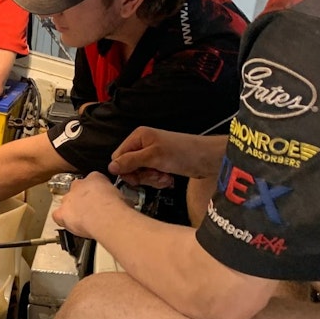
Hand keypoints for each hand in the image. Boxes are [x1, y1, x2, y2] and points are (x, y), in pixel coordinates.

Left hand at [51, 172, 127, 238]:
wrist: (106, 216)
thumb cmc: (117, 207)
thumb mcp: (123, 196)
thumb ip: (116, 196)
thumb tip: (122, 203)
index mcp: (95, 178)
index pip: (93, 180)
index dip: (97, 191)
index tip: (102, 198)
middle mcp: (79, 185)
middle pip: (77, 190)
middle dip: (83, 200)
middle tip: (93, 211)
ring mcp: (69, 198)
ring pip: (67, 203)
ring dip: (73, 210)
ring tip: (84, 220)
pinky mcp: (62, 212)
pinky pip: (58, 216)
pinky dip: (62, 220)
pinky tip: (70, 225)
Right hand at [109, 128, 226, 186]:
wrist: (208, 159)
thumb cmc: (183, 153)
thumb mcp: (153, 157)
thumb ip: (130, 162)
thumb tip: (110, 167)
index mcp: (138, 137)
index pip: (118, 157)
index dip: (125, 170)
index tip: (137, 177)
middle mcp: (143, 145)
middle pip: (128, 167)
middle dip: (141, 176)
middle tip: (154, 175)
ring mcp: (152, 155)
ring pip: (140, 174)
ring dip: (151, 180)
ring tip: (164, 177)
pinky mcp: (160, 164)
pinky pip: (151, 177)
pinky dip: (159, 180)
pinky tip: (168, 179)